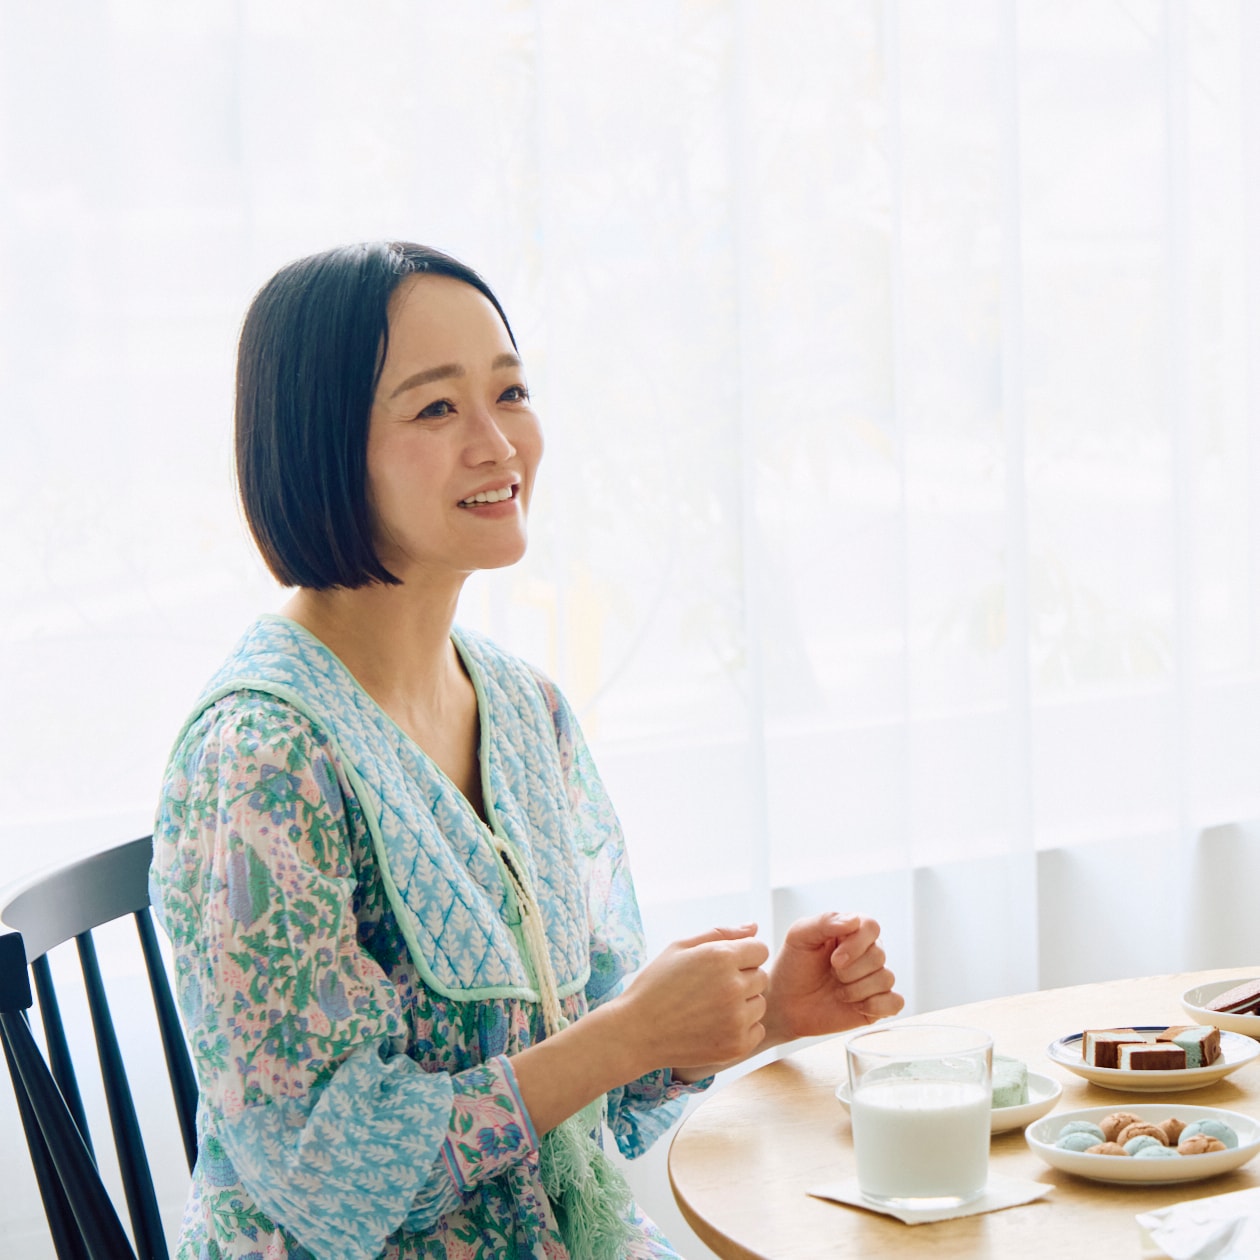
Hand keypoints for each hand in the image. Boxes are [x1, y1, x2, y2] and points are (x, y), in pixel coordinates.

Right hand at [612, 924, 769, 1074]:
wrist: (636, 1032)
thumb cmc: (656, 985)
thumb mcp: (680, 948)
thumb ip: (720, 933)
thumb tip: (754, 927)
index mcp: (720, 957)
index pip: (759, 949)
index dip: (742, 955)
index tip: (721, 966)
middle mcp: (733, 986)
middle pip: (761, 976)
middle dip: (743, 979)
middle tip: (711, 989)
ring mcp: (736, 1019)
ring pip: (760, 1004)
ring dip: (744, 1004)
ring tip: (711, 1008)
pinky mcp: (737, 1046)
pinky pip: (757, 1029)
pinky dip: (742, 1029)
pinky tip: (714, 1027)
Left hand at [761, 913, 902, 1045]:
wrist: (785, 1004)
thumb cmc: (792, 966)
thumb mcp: (800, 936)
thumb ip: (825, 921)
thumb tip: (854, 920)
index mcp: (851, 932)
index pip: (871, 927)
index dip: (856, 944)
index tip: (834, 960)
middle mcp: (866, 953)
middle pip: (879, 955)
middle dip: (850, 971)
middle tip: (832, 976)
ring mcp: (873, 980)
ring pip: (886, 979)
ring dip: (857, 990)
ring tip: (838, 992)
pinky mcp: (877, 1005)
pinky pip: (896, 1002)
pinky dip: (877, 1006)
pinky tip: (856, 1007)